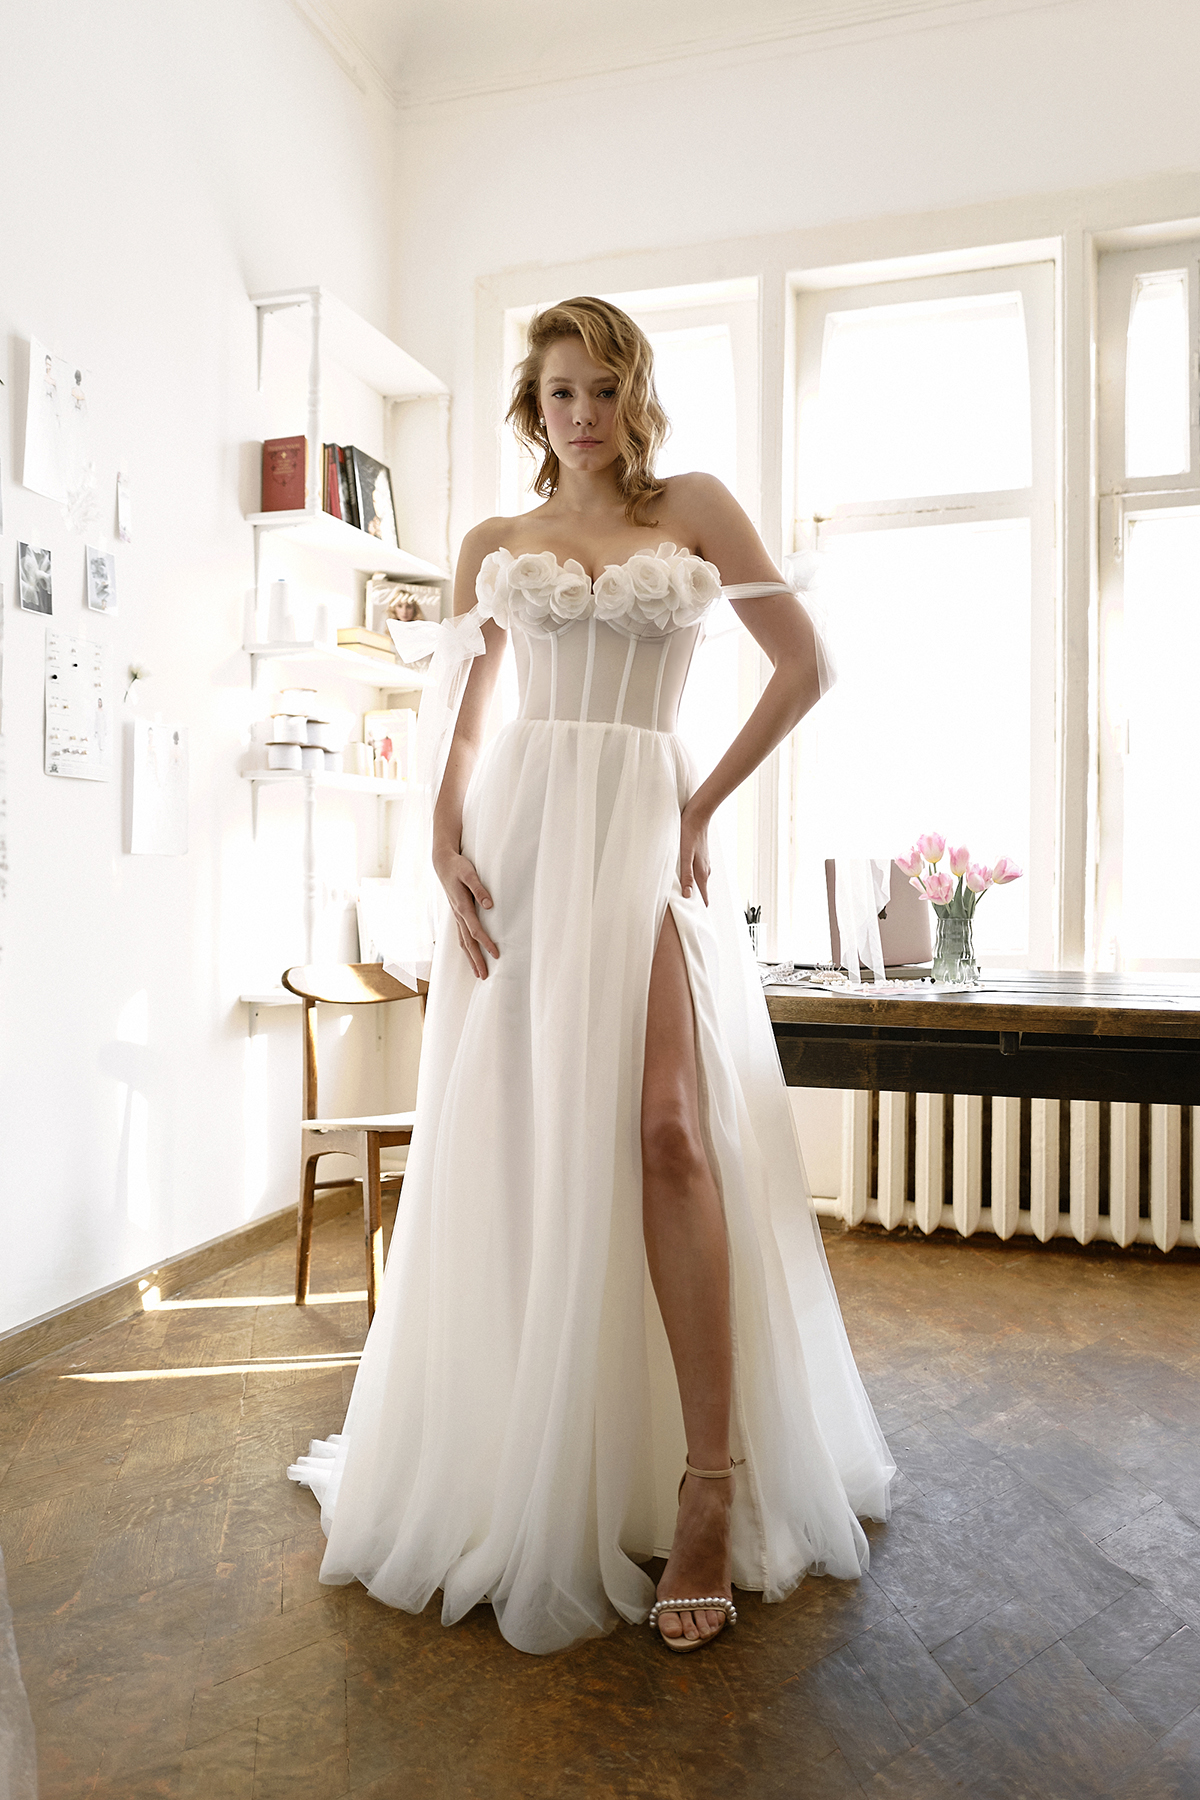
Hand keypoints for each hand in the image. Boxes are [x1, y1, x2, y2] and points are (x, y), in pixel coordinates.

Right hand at [433, 844, 498, 977]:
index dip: (486, 943)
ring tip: (478, 973)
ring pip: (462, 942)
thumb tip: (490, 905)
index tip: (496, 955)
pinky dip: (465, 948)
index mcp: (462, 906)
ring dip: (470, 958)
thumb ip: (480, 889)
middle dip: (476, 960)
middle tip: (484, 976)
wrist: (443, 863)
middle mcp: (458, 915)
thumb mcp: (470, 873)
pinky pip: (461, 935)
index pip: (475, 930)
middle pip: (467, 942)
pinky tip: (470, 954)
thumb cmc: (458, 866)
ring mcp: (456, 916)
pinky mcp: (457, 914)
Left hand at [679, 800, 710, 905]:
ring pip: (697, 882)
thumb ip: (686, 876)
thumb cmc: (689, 834)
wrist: (698, 815)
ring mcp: (703, 864)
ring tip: (678, 896)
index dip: (697, 909)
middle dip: (692, 901)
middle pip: (700, 892)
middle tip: (681, 910)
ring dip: (689, 889)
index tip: (691, 919)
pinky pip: (694, 873)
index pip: (703, 898)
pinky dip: (688, 879)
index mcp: (702, 874)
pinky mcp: (699, 857)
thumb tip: (688, 895)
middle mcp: (705, 871)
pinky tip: (680, 877)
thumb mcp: (684, 856)